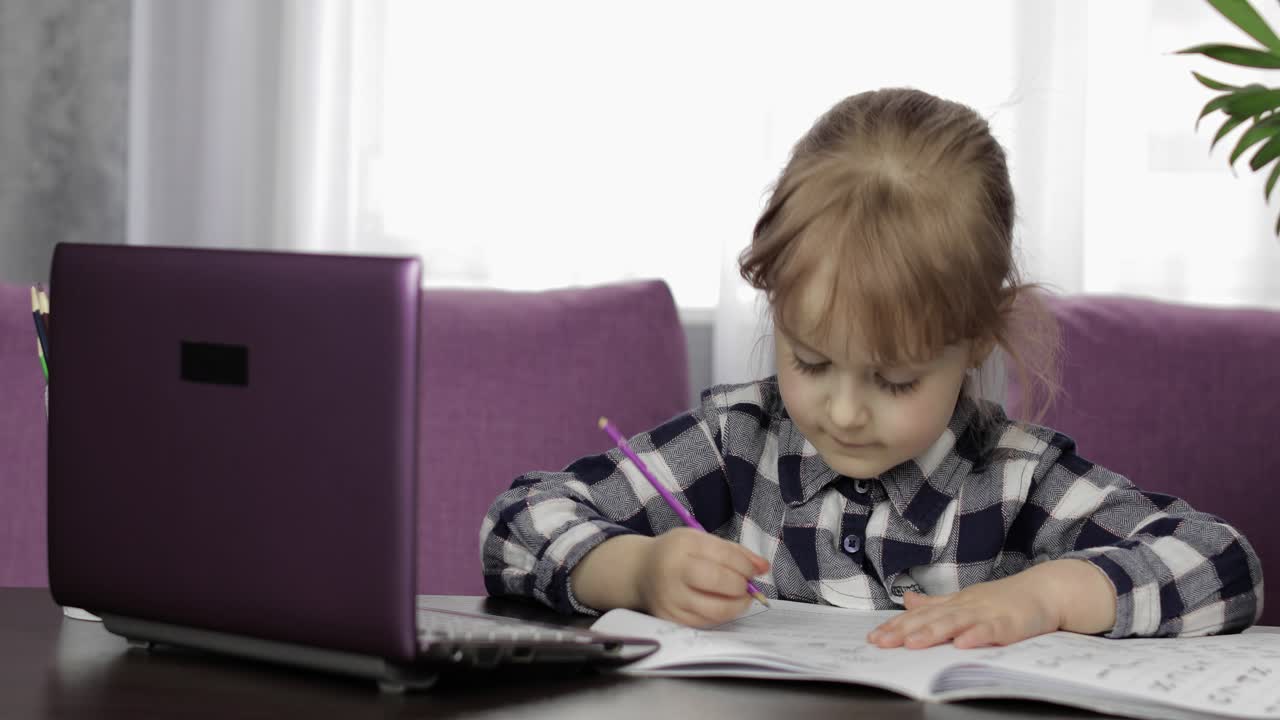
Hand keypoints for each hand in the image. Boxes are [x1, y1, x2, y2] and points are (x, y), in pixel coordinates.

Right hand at [636, 527, 769, 627]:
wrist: (640, 572)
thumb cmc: (677, 554)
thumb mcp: (701, 541)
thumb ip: (734, 552)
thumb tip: (764, 567)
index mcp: (683, 545)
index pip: (723, 555)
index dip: (746, 566)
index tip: (755, 571)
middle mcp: (673, 571)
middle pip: (719, 582)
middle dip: (741, 586)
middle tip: (746, 586)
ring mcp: (670, 598)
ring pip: (715, 610)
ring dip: (736, 606)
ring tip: (739, 598)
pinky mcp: (670, 618)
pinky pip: (705, 623)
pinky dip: (720, 616)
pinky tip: (722, 606)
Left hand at [865, 560, 1115, 649]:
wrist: (1045, 591)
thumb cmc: (1004, 600)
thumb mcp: (965, 601)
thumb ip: (936, 604)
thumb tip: (906, 602)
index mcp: (954, 604)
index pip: (919, 617)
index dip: (896, 626)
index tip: (874, 637)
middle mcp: (966, 606)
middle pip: (931, 619)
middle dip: (904, 632)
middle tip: (882, 642)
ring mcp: (987, 613)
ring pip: (955, 623)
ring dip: (933, 633)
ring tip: (912, 644)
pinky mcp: (1009, 623)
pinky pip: (991, 631)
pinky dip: (977, 636)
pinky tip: (963, 644)